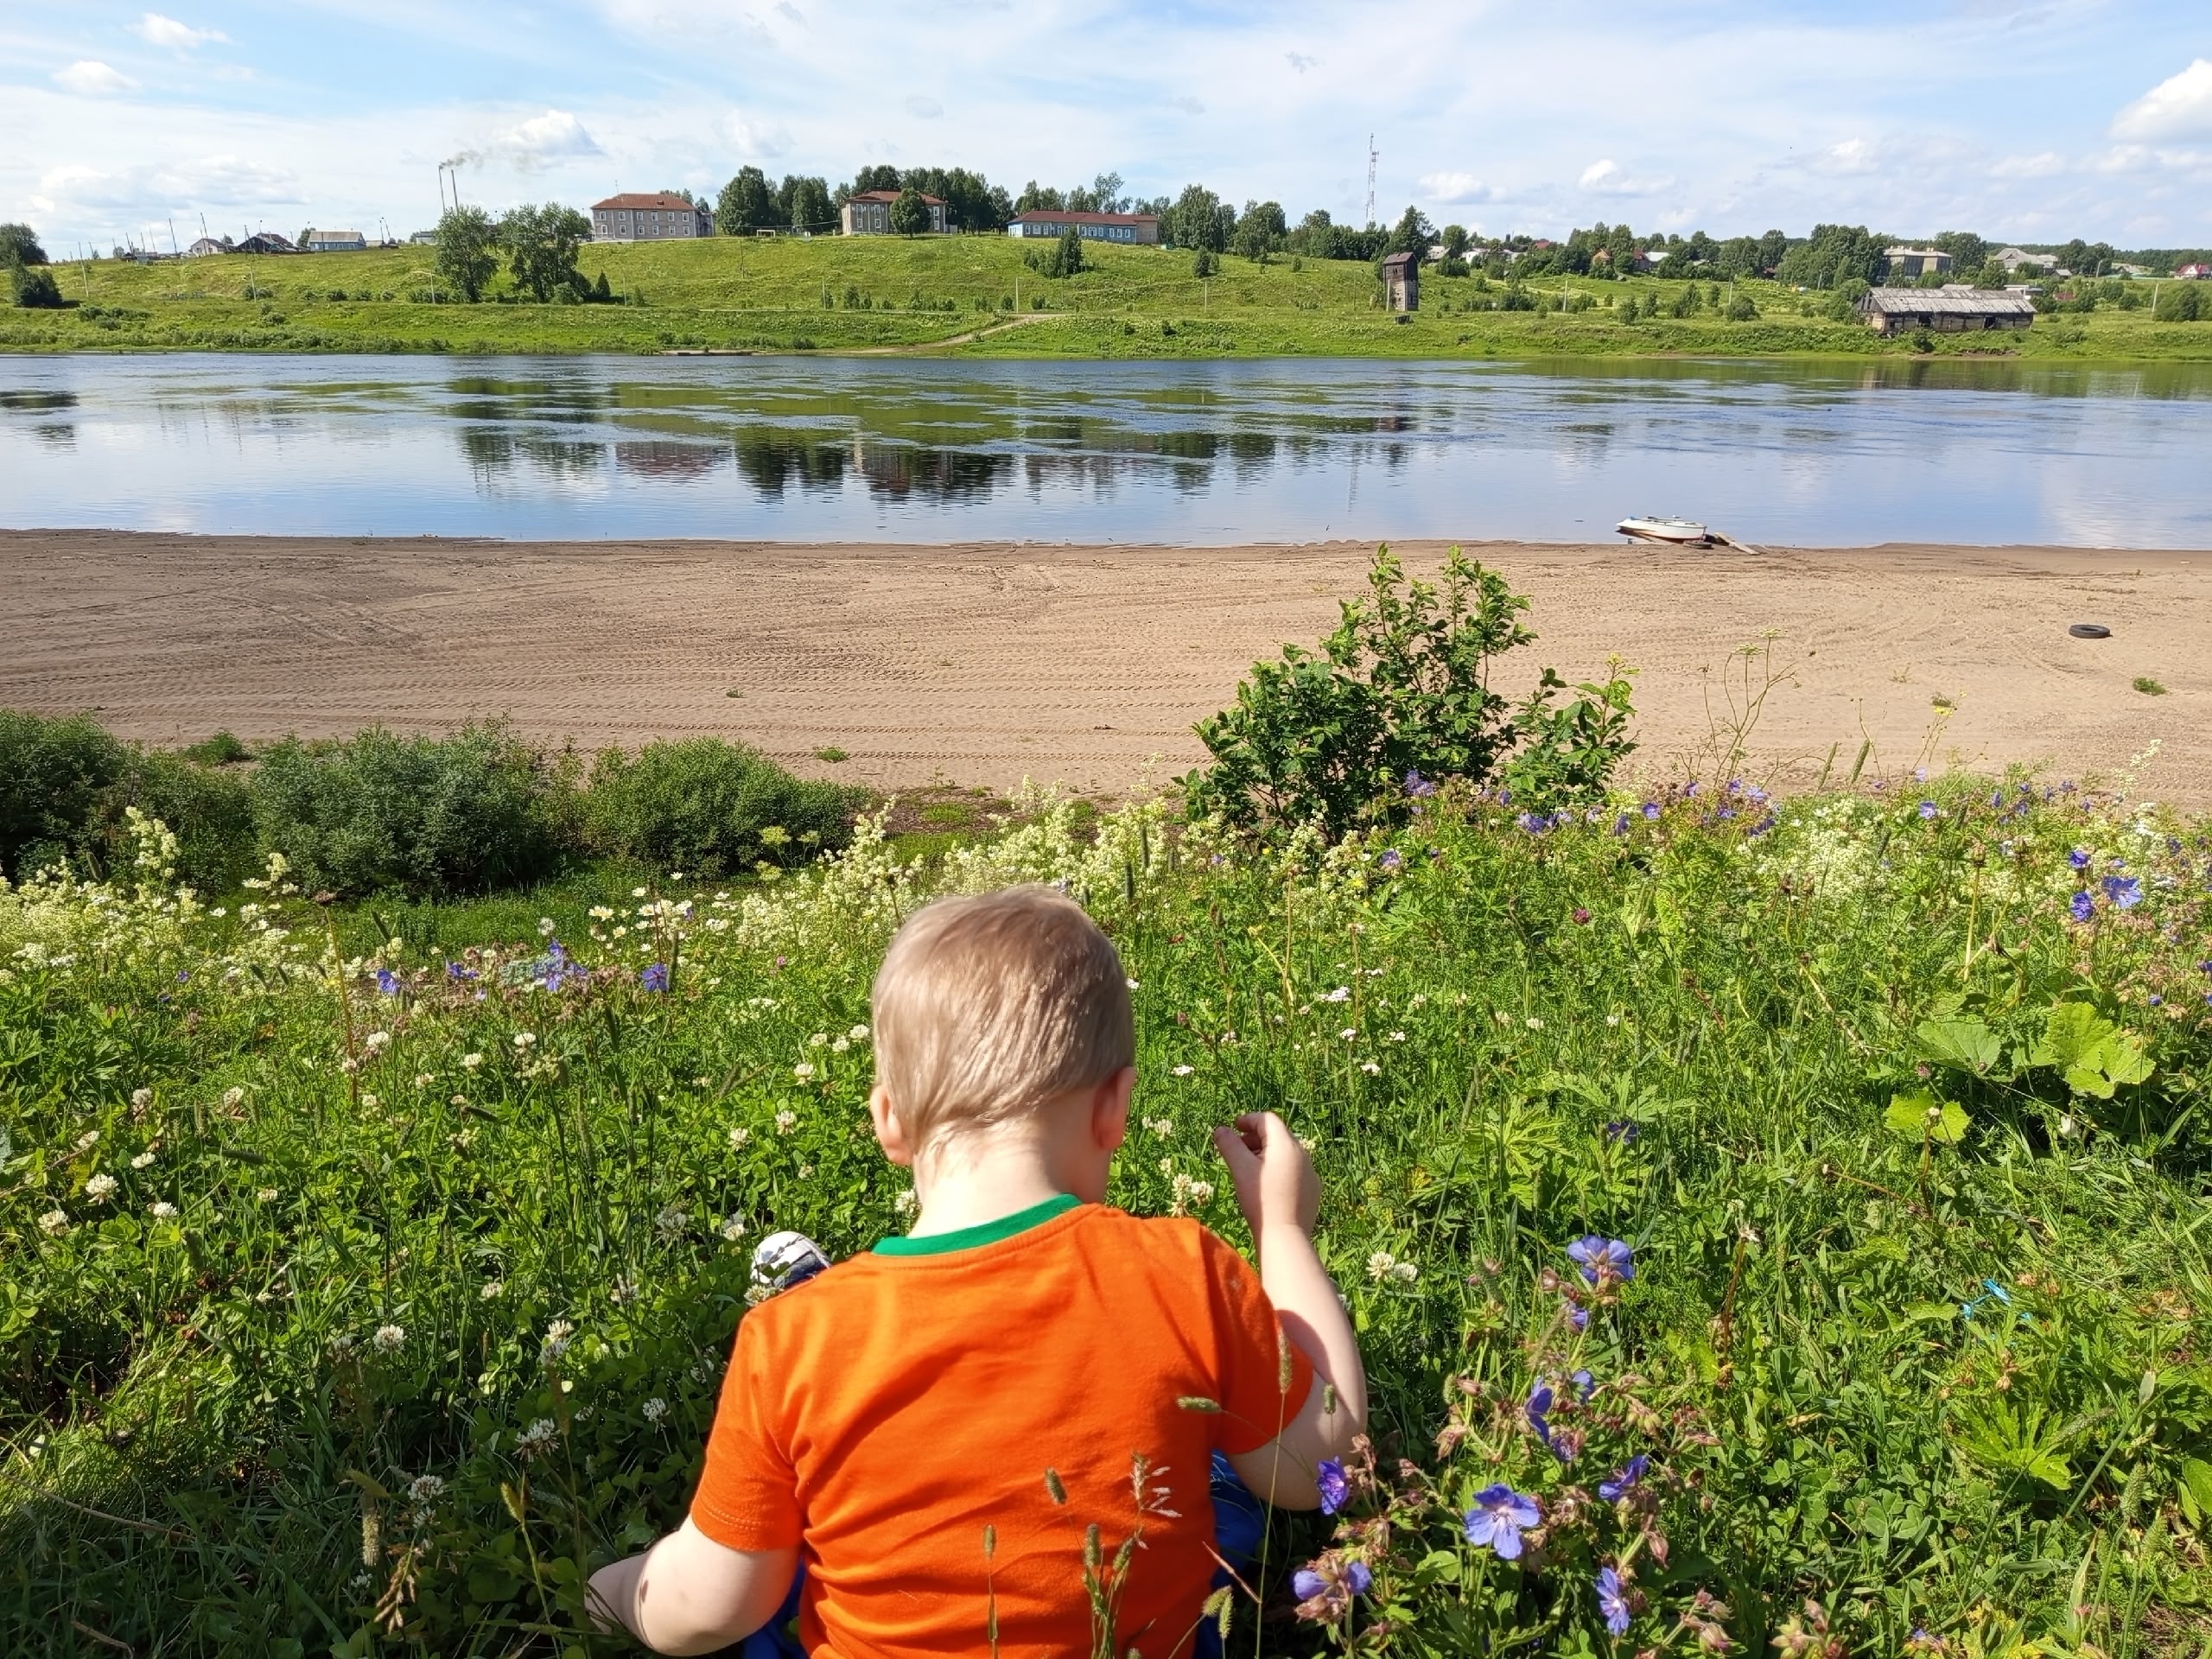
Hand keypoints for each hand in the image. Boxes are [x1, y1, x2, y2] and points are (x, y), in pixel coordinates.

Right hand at [1213, 1111, 1318, 1239]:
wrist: (1285, 1236)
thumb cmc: (1260, 1200)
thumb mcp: (1240, 1169)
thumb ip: (1229, 1145)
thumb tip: (1220, 1129)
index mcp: (1286, 1144)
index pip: (1267, 1120)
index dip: (1248, 1120)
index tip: (1233, 1128)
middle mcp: (1303, 1154)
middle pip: (1278, 1135)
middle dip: (1256, 1137)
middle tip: (1238, 1149)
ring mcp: (1311, 1172)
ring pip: (1286, 1153)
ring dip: (1267, 1154)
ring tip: (1250, 1168)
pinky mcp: (1313, 1189)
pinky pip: (1294, 1170)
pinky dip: (1279, 1169)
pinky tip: (1267, 1185)